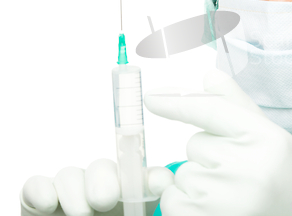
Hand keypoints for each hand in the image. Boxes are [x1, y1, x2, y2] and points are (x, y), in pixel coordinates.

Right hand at [20, 159, 173, 215]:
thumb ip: (152, 212)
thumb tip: (165, 192)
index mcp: (132, 203)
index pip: (147, 180)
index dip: (153, 178)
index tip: (159, 185)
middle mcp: (103, 194)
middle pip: (105, 169)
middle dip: (106, 179)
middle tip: (105, 200)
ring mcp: (70, 198)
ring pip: (71, 174)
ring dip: (75, 189)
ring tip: (82, 213)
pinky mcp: (39, 203)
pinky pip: (37, 186)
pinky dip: (42, 190)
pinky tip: (49, 204)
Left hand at [144, 68, 291, 215]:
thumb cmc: (290, 184)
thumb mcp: (275, 140)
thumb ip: (238, 107)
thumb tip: (208, 76)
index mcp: (266, 140)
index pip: (212, 110)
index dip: (179, 102)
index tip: (153, 98)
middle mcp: (246, 168)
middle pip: (195, 143)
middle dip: (209, 155)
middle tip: (240, 174)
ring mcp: (225, 200)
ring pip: (183, 174)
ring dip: (198, 183)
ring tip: (234, 196)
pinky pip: (173, 201)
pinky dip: (186, 205)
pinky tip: (218, 210)